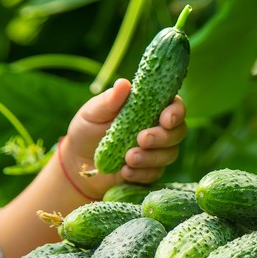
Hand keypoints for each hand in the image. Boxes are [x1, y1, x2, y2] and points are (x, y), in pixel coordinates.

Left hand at [60, 78, 187, 198]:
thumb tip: (124, 84)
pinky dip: (142, 174)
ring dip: (151, 157)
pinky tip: (125, 171)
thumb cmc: (88, 130)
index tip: (165, 119)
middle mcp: (158, 128)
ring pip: (170, 154)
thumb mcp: (93, 113)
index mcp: (149, 108)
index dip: (176, 112)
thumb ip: (109, 101)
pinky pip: (155, 174)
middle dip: (163, 137)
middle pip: (179, 132)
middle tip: (141, 139)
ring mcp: (157, 151)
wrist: (78, 162)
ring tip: (128, 158)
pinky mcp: (150, 171)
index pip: (175, 106)